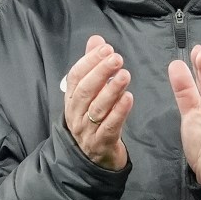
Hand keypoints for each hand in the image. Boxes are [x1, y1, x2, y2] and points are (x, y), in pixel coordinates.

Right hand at [64, 35, 132, 169]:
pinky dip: (119, 112)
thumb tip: (96, 40)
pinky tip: (129, 98)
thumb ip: (93, 66)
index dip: (90, 61)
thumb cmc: (94, 120)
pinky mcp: (101, 144)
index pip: (75, 77)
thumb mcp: (90, 94)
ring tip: (125, 75)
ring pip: (97, 108)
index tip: (106, 48)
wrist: (95, 159)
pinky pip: (109, 126)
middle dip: (100, 72)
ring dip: (111, 90)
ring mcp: (87, 131)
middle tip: (117, 58)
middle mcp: (76, 114)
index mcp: (72, 100)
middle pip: (85, 91)